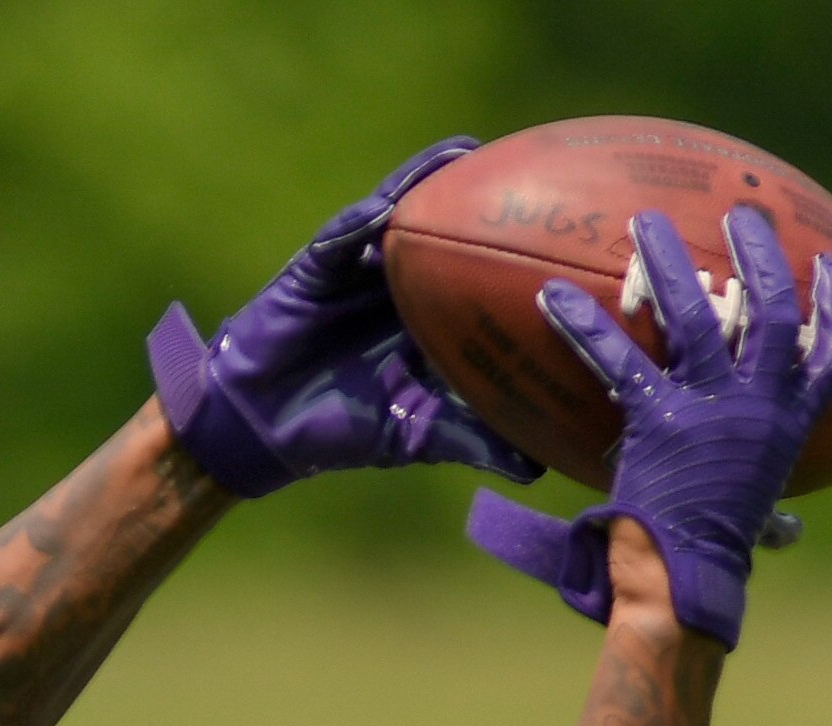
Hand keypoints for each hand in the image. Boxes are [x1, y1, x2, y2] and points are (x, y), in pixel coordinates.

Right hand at [148, 141, 545, 498]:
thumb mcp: (417, 435)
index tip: (567, 227)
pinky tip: (386, 206)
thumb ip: (471, 441)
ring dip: (426, 182)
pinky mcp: (316, 267)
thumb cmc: (341, 430)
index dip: (517, 248)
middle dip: (482, 193)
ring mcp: (358, 269)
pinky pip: (339, 237)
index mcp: (433, 316)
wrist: (264, 427)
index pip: (480, 271)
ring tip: (464, 153)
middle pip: (447, 227)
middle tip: (532, 165)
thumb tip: (537, 466)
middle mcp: (402, 284)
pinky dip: (361, 221)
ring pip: (398, 215)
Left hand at [464, 205, 831, 646]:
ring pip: (697, 314)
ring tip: (646, 224)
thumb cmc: (714, 558)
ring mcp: (711, 408)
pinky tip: (552, 296)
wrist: (684, 581)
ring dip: (670, 264)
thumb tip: (783, 534)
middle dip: (759, 254)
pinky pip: (618, 359)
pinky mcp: (658, 420)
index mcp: (789, 425)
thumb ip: (767, 507)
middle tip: (739, 214)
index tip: (825, 265)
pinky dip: (584, 325)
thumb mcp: (755, 516)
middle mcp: (759, 405)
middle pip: (772, 310)